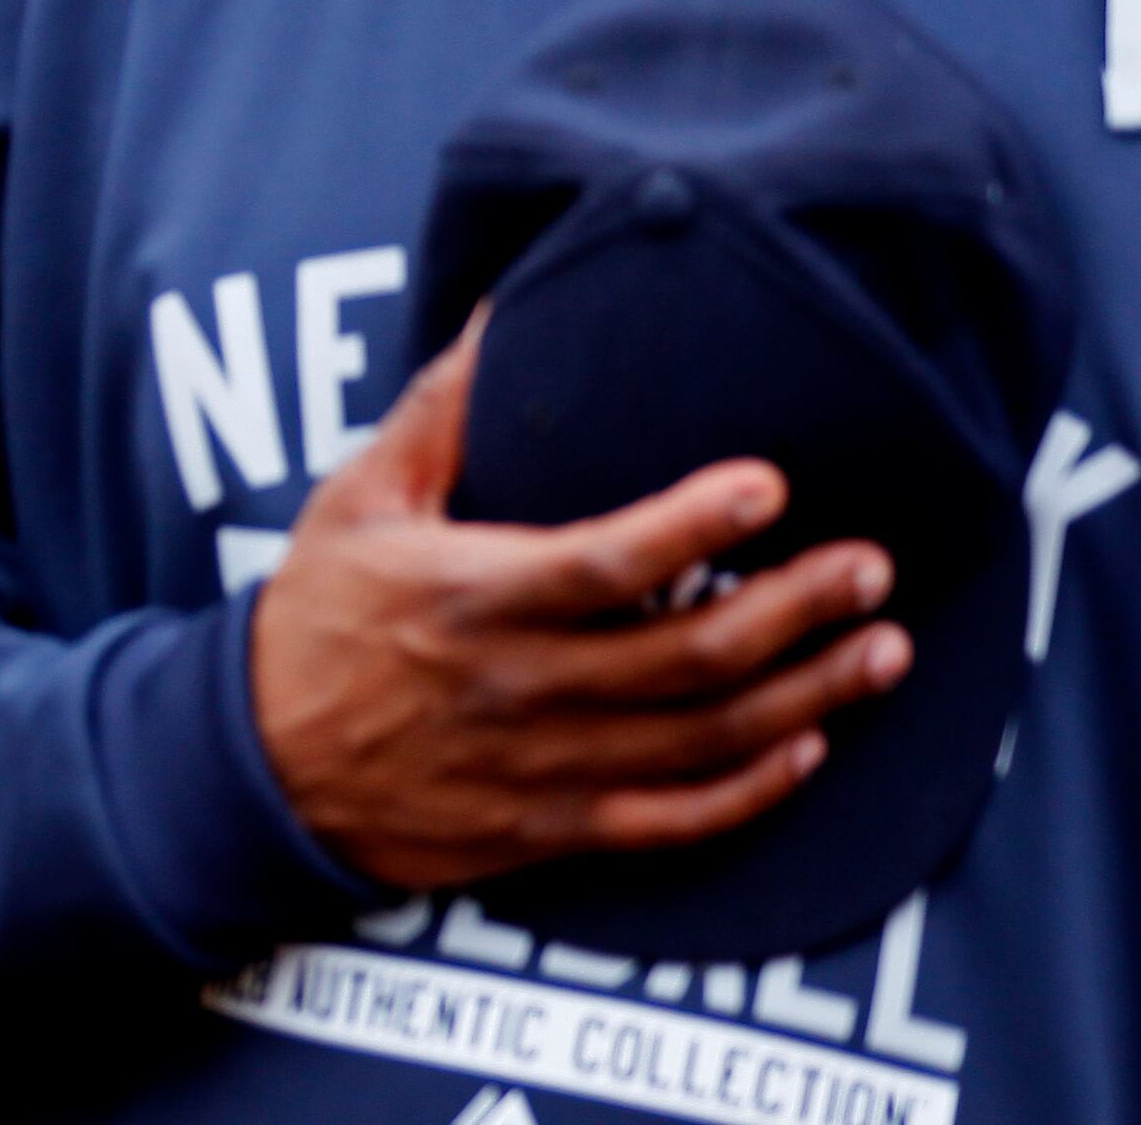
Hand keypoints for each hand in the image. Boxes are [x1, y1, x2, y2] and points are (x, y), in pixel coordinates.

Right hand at [250, 313, 911, 895]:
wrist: (258, 768)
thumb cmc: (315, 614)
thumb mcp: (358, 499)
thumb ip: (441, 410)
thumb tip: (507, 310)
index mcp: (470, 595)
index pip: (605, 562)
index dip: (695, 526)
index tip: (770, 484)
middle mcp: (518, 686)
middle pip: (686, 654)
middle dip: (797, 609)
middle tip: (870, 567)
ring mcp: (542, 768)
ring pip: (704, 739)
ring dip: (807, 694)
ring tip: (882, 647)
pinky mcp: (550, 830)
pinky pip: (675, 821)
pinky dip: (752, 790)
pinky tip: (810, 747)